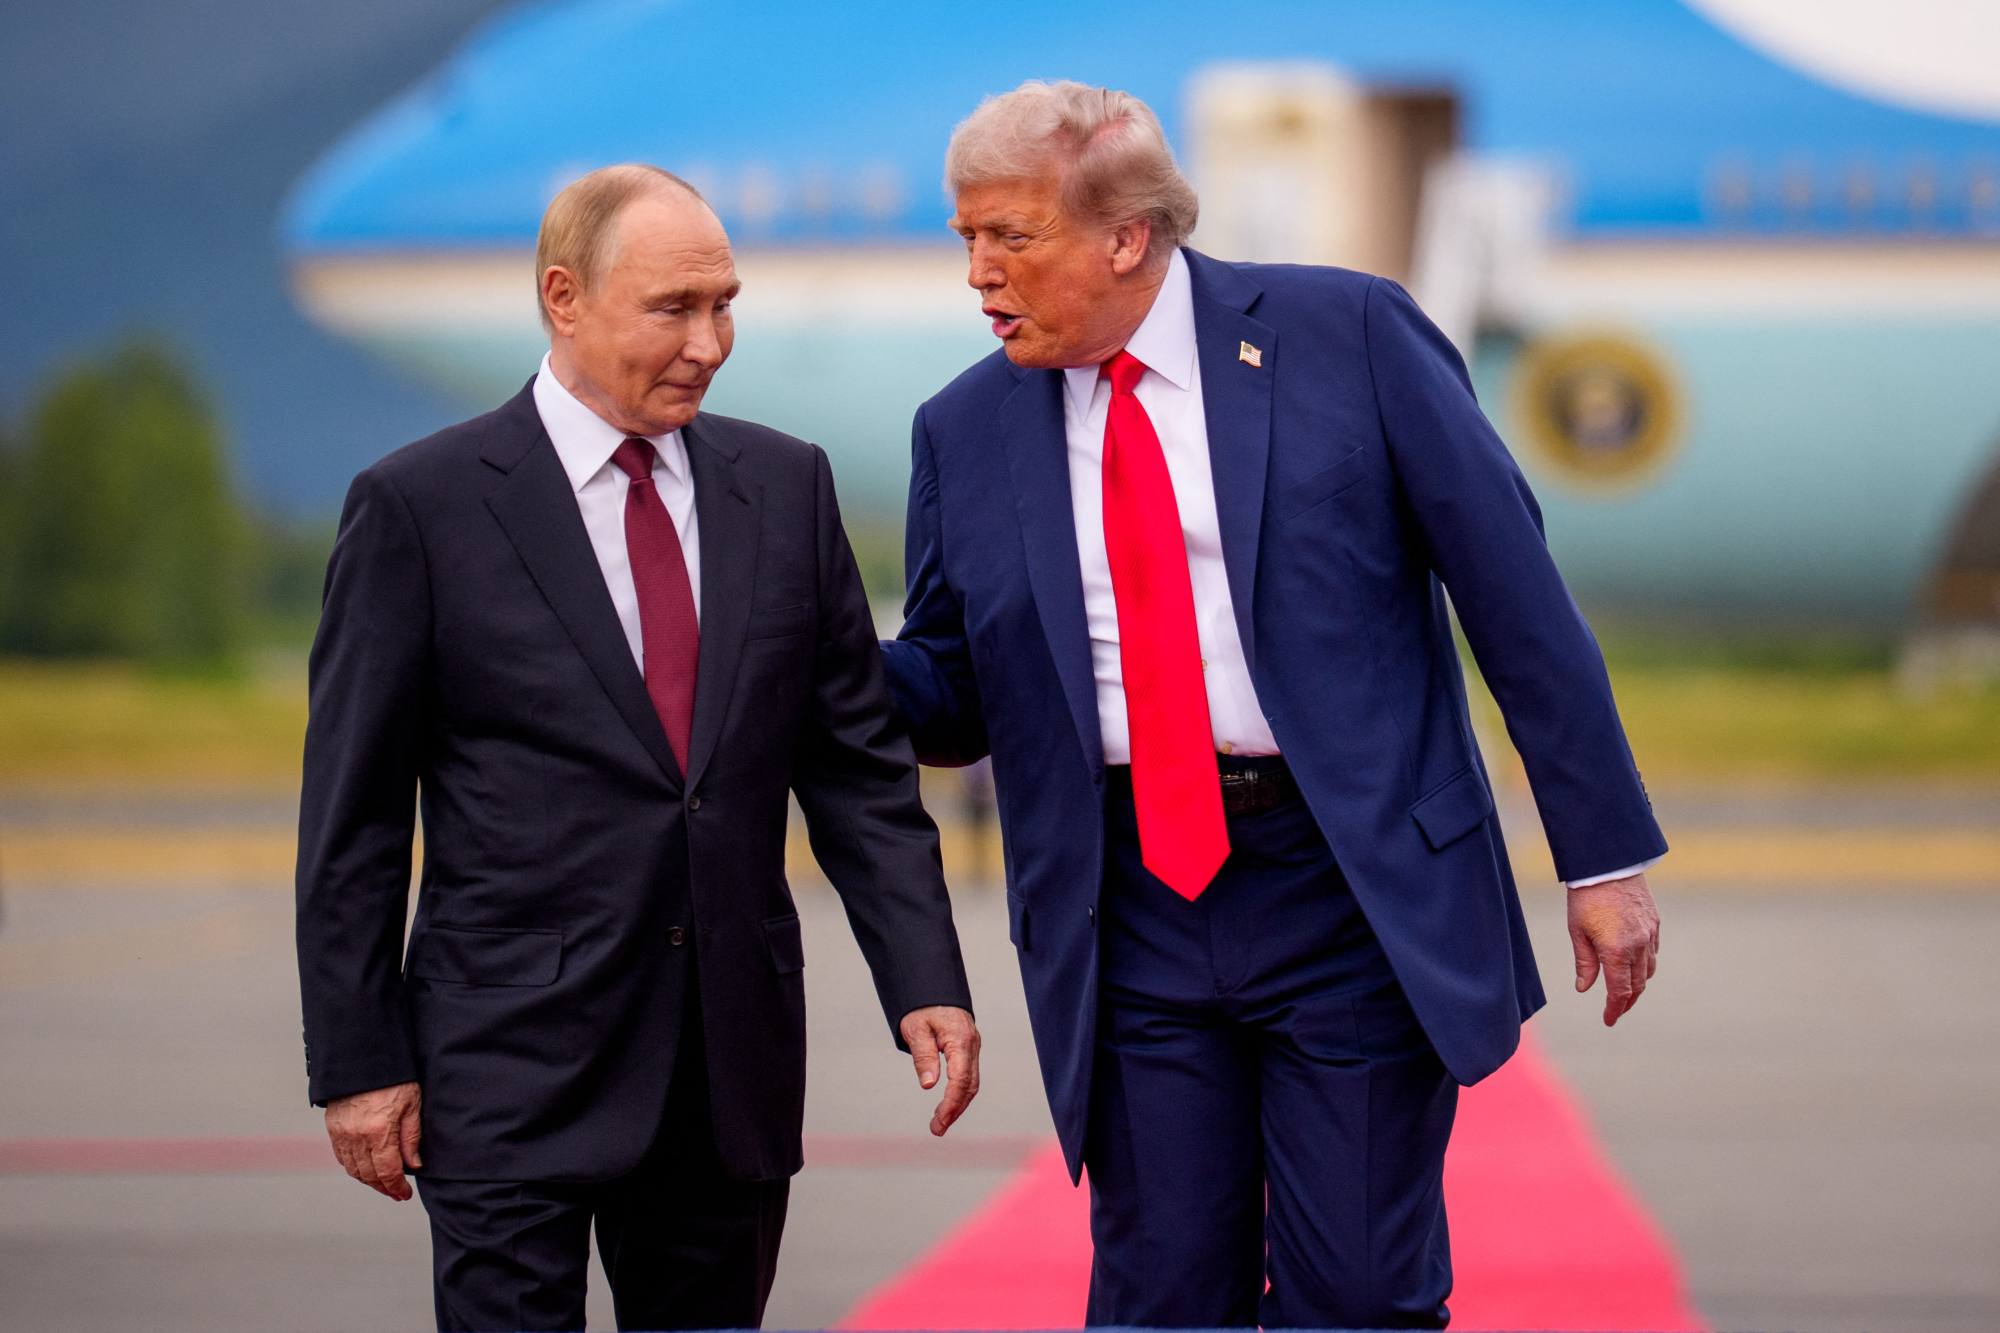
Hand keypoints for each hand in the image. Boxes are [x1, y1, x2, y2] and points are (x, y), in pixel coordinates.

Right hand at [324, 1081, 422, 1200]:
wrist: (363, 1058)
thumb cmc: (393, 1078)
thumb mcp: (412, 1104)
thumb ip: (411, 1137)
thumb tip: (414, 1165)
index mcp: (379, 1132)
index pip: (387, 1172)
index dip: (396, 1188)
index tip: (404, 1194)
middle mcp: (357, 1137)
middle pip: (369, 1176)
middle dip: (383, 1188)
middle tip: (396, 1193)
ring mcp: (342, 1133)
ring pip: (353, 1169)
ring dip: (368, 1181)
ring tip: (383, 1183)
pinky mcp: (333, 1128)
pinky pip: (342, 1157)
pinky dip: (354, 1167)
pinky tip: (365, 1168)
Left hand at [899, 1005, 980, 1135]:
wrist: (933, 987)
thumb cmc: (922, 1007)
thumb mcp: (916, 1029)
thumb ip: (924, 1056)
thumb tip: (928, 1085)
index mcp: (960, 1039)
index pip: (960, 1079)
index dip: (951, 1103)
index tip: (940, 1121)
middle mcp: (972, 1045)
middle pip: (970, 1085)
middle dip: (955, 1110)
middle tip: (937, 1129)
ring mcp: (973, 1047)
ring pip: (972, 1083)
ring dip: (958, 1105)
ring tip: (940, 1123)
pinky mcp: (969, 1050)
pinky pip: (969, 1076)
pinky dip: (960, 1093)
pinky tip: (948, 1105)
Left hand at [1568, 872, 1660, 1026]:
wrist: (1608, 864)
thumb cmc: (1586, 897)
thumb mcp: (1577, 931)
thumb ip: (1585, 963)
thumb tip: (1584, 988)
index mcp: (1617, 951)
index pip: (1619, 991)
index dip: (1614, 1009)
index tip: (1609, 1020)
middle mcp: (1638, 946)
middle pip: (1637, 985)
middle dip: (1627, 1001)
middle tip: (1616, 1011)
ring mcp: (1650, 934)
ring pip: (1648, 970)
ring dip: (1638, 985)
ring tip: (1626, 992)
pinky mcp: (1655, 923)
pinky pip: (1653, 952)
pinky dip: (1645, 965)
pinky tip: (1635, 966)